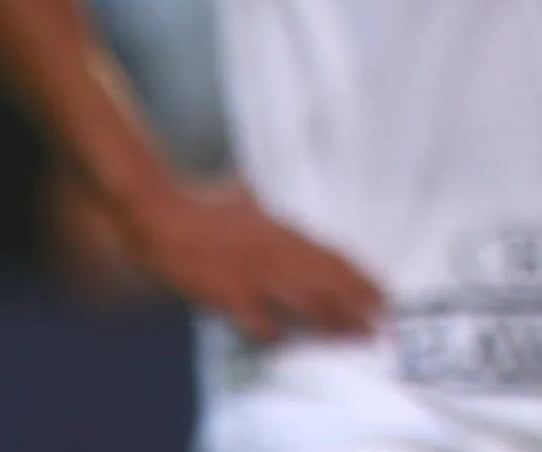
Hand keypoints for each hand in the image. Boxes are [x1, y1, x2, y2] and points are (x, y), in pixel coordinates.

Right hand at [115, 178, 382, 344]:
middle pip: (327, 282)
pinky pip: (259, 321)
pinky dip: (275, 333)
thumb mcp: (242, 197)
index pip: (331, 257)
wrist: (160, 215)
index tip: (381, 290)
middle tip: (382, 321)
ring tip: (356, 336)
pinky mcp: (228, 293)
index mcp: (281, 230)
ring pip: (306, 302)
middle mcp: (276, 252)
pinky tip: (288, 344)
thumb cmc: (199, 203)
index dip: (359, 276)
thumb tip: (260, 196)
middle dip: (358, 304)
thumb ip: (260, 204)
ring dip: (334, 321)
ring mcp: (254, 274)